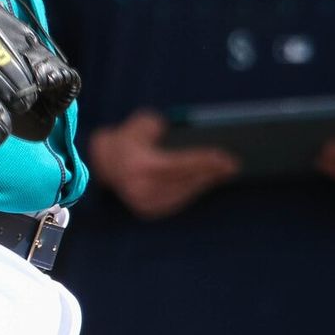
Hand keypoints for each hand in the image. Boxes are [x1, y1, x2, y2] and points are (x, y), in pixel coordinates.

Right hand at [87, 109, 240, 219]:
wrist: (101, 162)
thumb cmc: (126, 138)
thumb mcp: (142, 124)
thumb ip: (163, 129)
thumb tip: (191, 135)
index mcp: (138, 167)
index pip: (179, 165)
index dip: (203, 160)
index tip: (225, 157)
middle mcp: (140, 188)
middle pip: (185, 181)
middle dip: (211, 172)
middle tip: (233, 164)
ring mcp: (144, 203)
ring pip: (184, 193)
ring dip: (206, 182)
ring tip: (225, 171)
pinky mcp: (148, 210)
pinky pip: (179, 200)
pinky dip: (194, 190)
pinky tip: (209, 181)